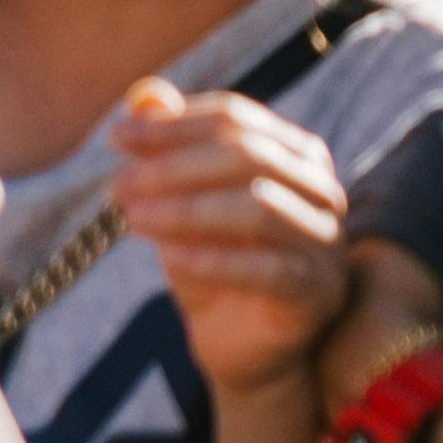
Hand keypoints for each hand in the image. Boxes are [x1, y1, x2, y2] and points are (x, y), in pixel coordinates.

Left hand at [114, 90, 362, 397]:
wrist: (242, 348)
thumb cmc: (214, 267)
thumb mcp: (182, 206)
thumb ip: (169, 150)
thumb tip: (145, 94)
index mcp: (297, 155)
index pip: (237, 119)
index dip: (173, 123)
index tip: (115, 135)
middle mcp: (322, 189)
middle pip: (250, 155)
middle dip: (174, 164)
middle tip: (117, 183)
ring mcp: (327, 241)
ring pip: (259, 207)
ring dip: (186, 210)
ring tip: (131, 219)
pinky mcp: (318, 291)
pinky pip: (267, 268)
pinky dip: (212, 259)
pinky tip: (168, 258)